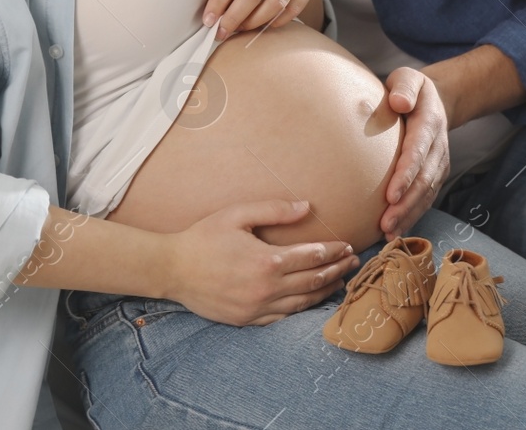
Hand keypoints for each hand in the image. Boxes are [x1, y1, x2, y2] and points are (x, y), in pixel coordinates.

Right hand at [164, 200, 358, 325]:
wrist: (172, 269)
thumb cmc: (204, 237)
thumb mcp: (238, 214)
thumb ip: (275, 210)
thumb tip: (306, 206)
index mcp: (268, 260)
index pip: (313, 256)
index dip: (335, 251)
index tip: (348, 246)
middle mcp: (267, 288)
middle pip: (313, 281)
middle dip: (337, 271)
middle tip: (353, 264)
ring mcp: (257, 308)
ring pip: (302, 303)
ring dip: (324, 292)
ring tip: (339, 282)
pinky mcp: (246, 320)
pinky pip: (281, 318)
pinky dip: (300, 310)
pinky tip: (309, 302)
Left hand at [203, 0, 321, 39]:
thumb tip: (217, 11)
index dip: (218, 2)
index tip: (208, 21)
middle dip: (234, 18)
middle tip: (222, 32)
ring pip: (274, 3)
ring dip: (255, 21)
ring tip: (243, 28)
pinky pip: (293, 9)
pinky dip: (277, 21)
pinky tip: (265, 24)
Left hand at [379, 67, 449, 239]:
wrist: (434, 101)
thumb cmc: (410, 89)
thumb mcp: (408, 77)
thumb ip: (404, 87)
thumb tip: (399, 102)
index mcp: (430, 122)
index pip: (418, 151)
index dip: (406, 174)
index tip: (390, 194)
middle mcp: (438, 147)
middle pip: (424, 180)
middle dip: (406, 204)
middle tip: (386, 223)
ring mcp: (439, 163)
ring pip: (427, 194)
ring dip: (409, 215)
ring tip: (389, 233)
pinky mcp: (435, 175)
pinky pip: (426, 198)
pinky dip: (412, 216)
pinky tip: (396, 232)